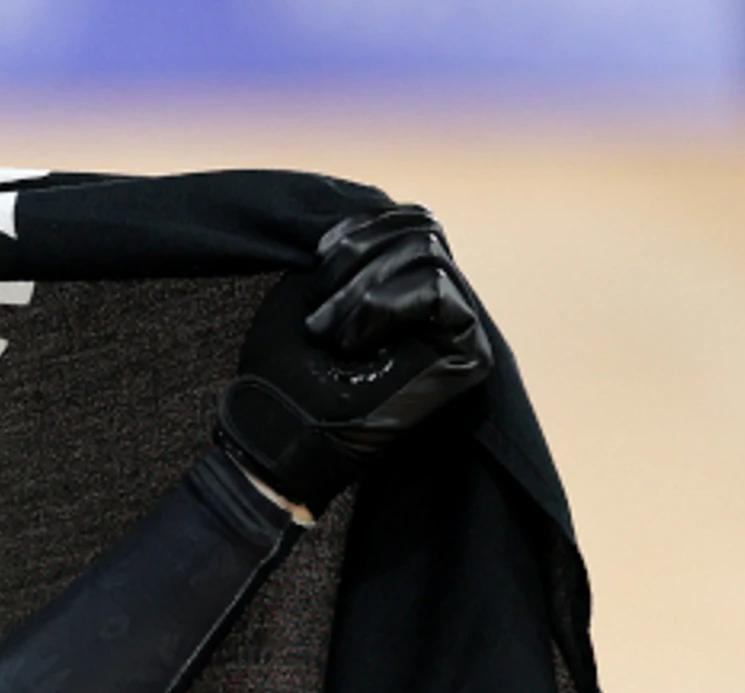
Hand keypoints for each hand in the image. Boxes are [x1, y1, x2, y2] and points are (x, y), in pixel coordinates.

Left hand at [216, 205, 495, 514]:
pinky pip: (438, 290)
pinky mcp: (468, 353)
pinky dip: (384, 304)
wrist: (277, 433)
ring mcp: (456, 328)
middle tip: (319, 315)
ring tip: (329, 335)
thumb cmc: (282, 365)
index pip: (406, 219)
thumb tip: (389, 209)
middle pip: (420, 227)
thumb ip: (356, 244)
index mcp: (403, 283)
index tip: (311, 267)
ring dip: (361, 289)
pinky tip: (352, 342)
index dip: (354, 232)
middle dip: (357, 256)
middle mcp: (437, 302)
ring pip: (427, 252)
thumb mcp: (311, 283)